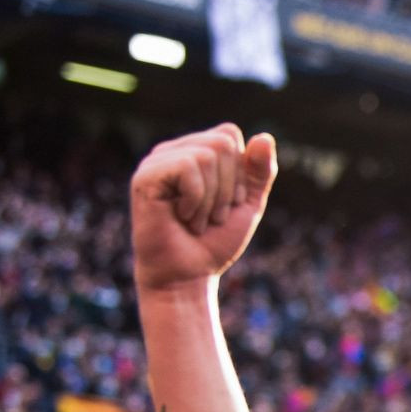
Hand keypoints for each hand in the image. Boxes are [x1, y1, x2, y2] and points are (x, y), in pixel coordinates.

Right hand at [130, 124, 277, 294]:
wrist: (187, 276)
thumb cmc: (214, 241)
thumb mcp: (247, 204)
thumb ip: (259, 172)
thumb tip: (265, 137)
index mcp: (195, 152)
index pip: (229, 135)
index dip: (240, 173)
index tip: (229, 203)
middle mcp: (173, 151)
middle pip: (223, 144)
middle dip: (229, 188)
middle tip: (212, 215)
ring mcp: (157, 161)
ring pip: (207, 156)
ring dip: (213, 199)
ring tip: (197, 220)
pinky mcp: (146, 176)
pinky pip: (187, 168)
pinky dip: (196, 199)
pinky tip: (183, 217)